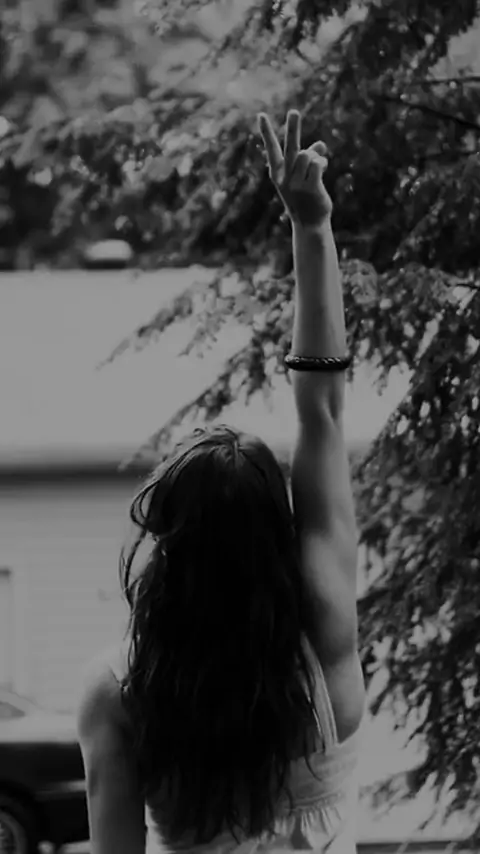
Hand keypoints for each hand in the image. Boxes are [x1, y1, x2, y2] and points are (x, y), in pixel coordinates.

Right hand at [257, 109, 331, 231]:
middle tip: (294, 111)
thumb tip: (321, 144)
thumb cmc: (304, 197)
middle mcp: (284, 177)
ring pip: (309, 155)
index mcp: (277, 173)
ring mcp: (296, 183)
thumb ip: (309, 158)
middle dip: (293, 128)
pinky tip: (322, 171)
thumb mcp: (302, 176)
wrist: (309, 224)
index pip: (272, 149)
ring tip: (317, 168)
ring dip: (316, 157)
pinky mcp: (310, 187)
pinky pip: (319, 163)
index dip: (267, 132)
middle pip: (291, 148)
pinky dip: (322, 163)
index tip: (261, 115)